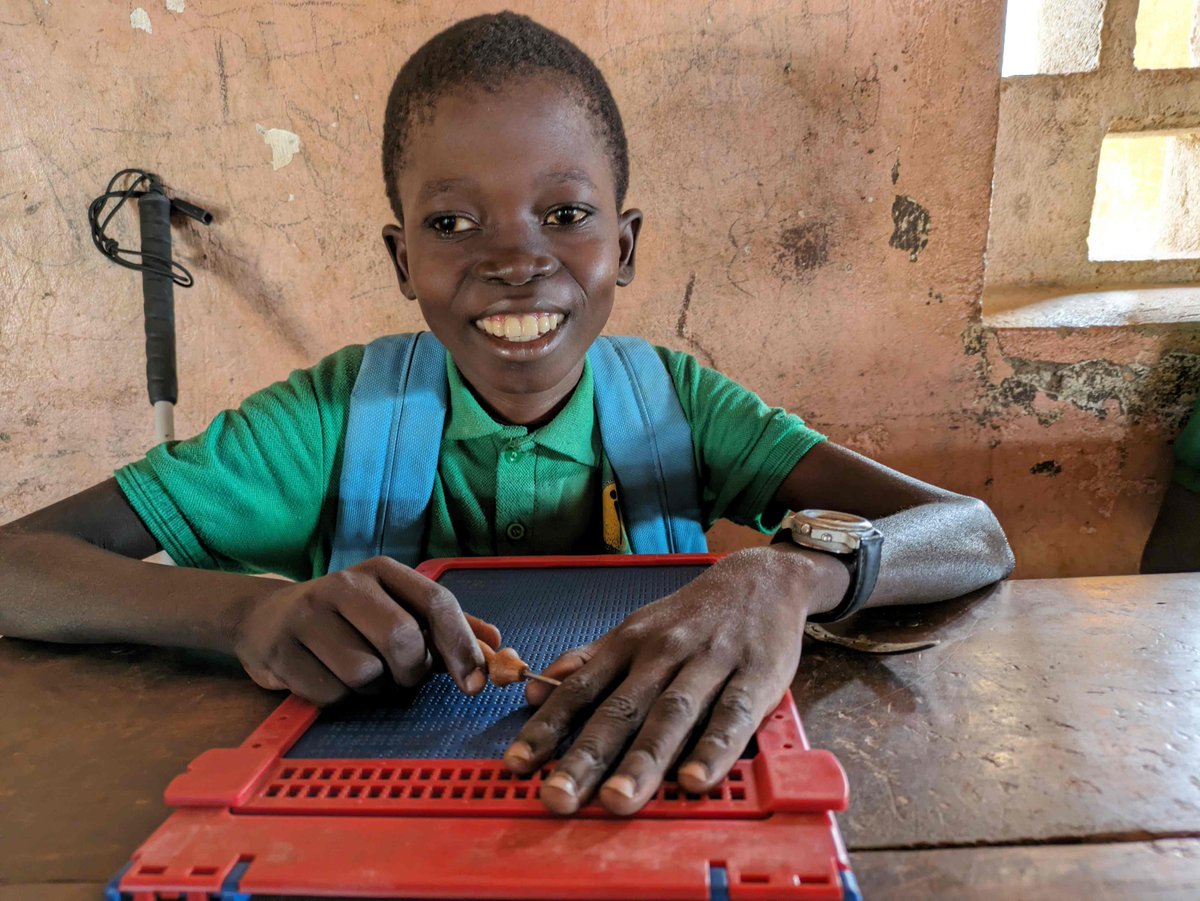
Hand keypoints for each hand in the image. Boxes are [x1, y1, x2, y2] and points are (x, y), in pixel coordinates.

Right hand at [233, 555, 499, 704]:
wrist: (267, 619)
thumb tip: (498, 645)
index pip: (436, 602)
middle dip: (411, 671)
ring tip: (357, 670)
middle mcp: (345, 584)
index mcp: (382, 571)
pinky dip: (338, 698)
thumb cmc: (348, 619)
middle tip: (401, 674)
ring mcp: (308, 615)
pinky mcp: (281, 650)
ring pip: (365, 673)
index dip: (462, 646)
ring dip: (372, 687)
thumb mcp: (397, 609)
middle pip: (402, 639)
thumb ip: (447, 627)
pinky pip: (330, 694)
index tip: (477, 683)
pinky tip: (326, 677)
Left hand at [502, 547, 847, 814]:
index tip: (517, 764)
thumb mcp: (636, 626)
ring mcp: (709, 663)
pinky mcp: (756, 676)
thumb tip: (535, 689)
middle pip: (620, 710)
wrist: (762, 579)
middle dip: (586, 757)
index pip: (580, 689)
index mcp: (629, 643)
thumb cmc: (692, 615)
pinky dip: (712, 750)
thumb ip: (589, 661)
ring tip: (617, 801)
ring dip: (642, 760)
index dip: (547, 727)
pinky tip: (694, 781)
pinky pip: (732, 716)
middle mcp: (663, 653)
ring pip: (671, 716)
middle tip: (557, 798)